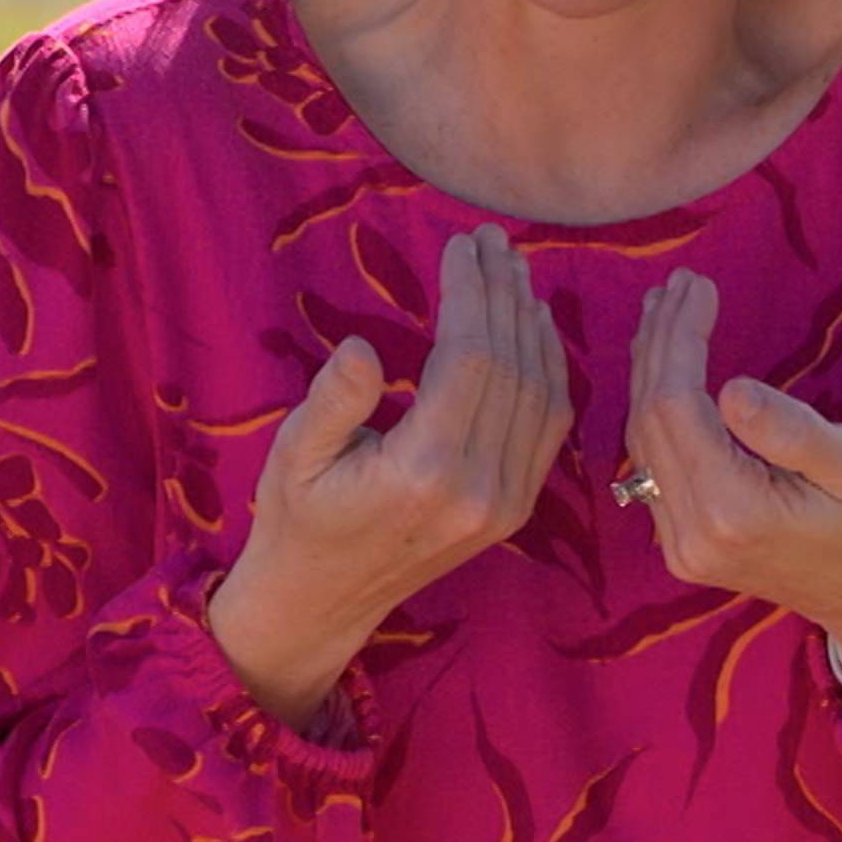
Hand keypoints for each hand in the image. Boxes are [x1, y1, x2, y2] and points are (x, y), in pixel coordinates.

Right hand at [209, 226, 572, 731]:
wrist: (322, 601)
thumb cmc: (296, 517)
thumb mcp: (293, 455)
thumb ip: (333, 402)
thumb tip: (363, 348)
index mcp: (424, 472)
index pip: (469, 359)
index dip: (472, 293)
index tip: (461, 245)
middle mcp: (479, 489)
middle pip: (512, 368)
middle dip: (504, 294)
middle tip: (491, 240)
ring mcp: (506, 504)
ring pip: (542, 395)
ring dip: (532, 325)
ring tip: (512, 271)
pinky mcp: (514, 509)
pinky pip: (548, 429)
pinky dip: (548, 370)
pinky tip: (532, 328)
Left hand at [618, 270, 841, 665]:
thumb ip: (795, 433)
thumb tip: (730, 388)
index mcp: (733, 513)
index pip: (677, 407)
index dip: (679, 339)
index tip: (697, 286)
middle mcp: (691, 535)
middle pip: (650, 419)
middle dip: (660, 344)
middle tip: (680, 283)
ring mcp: (681, 546)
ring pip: (643, 440)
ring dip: (651, 370)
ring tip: (665, 309)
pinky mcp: (684, 544)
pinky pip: (653, 463)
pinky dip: (657, 408)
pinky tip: (666, 367)